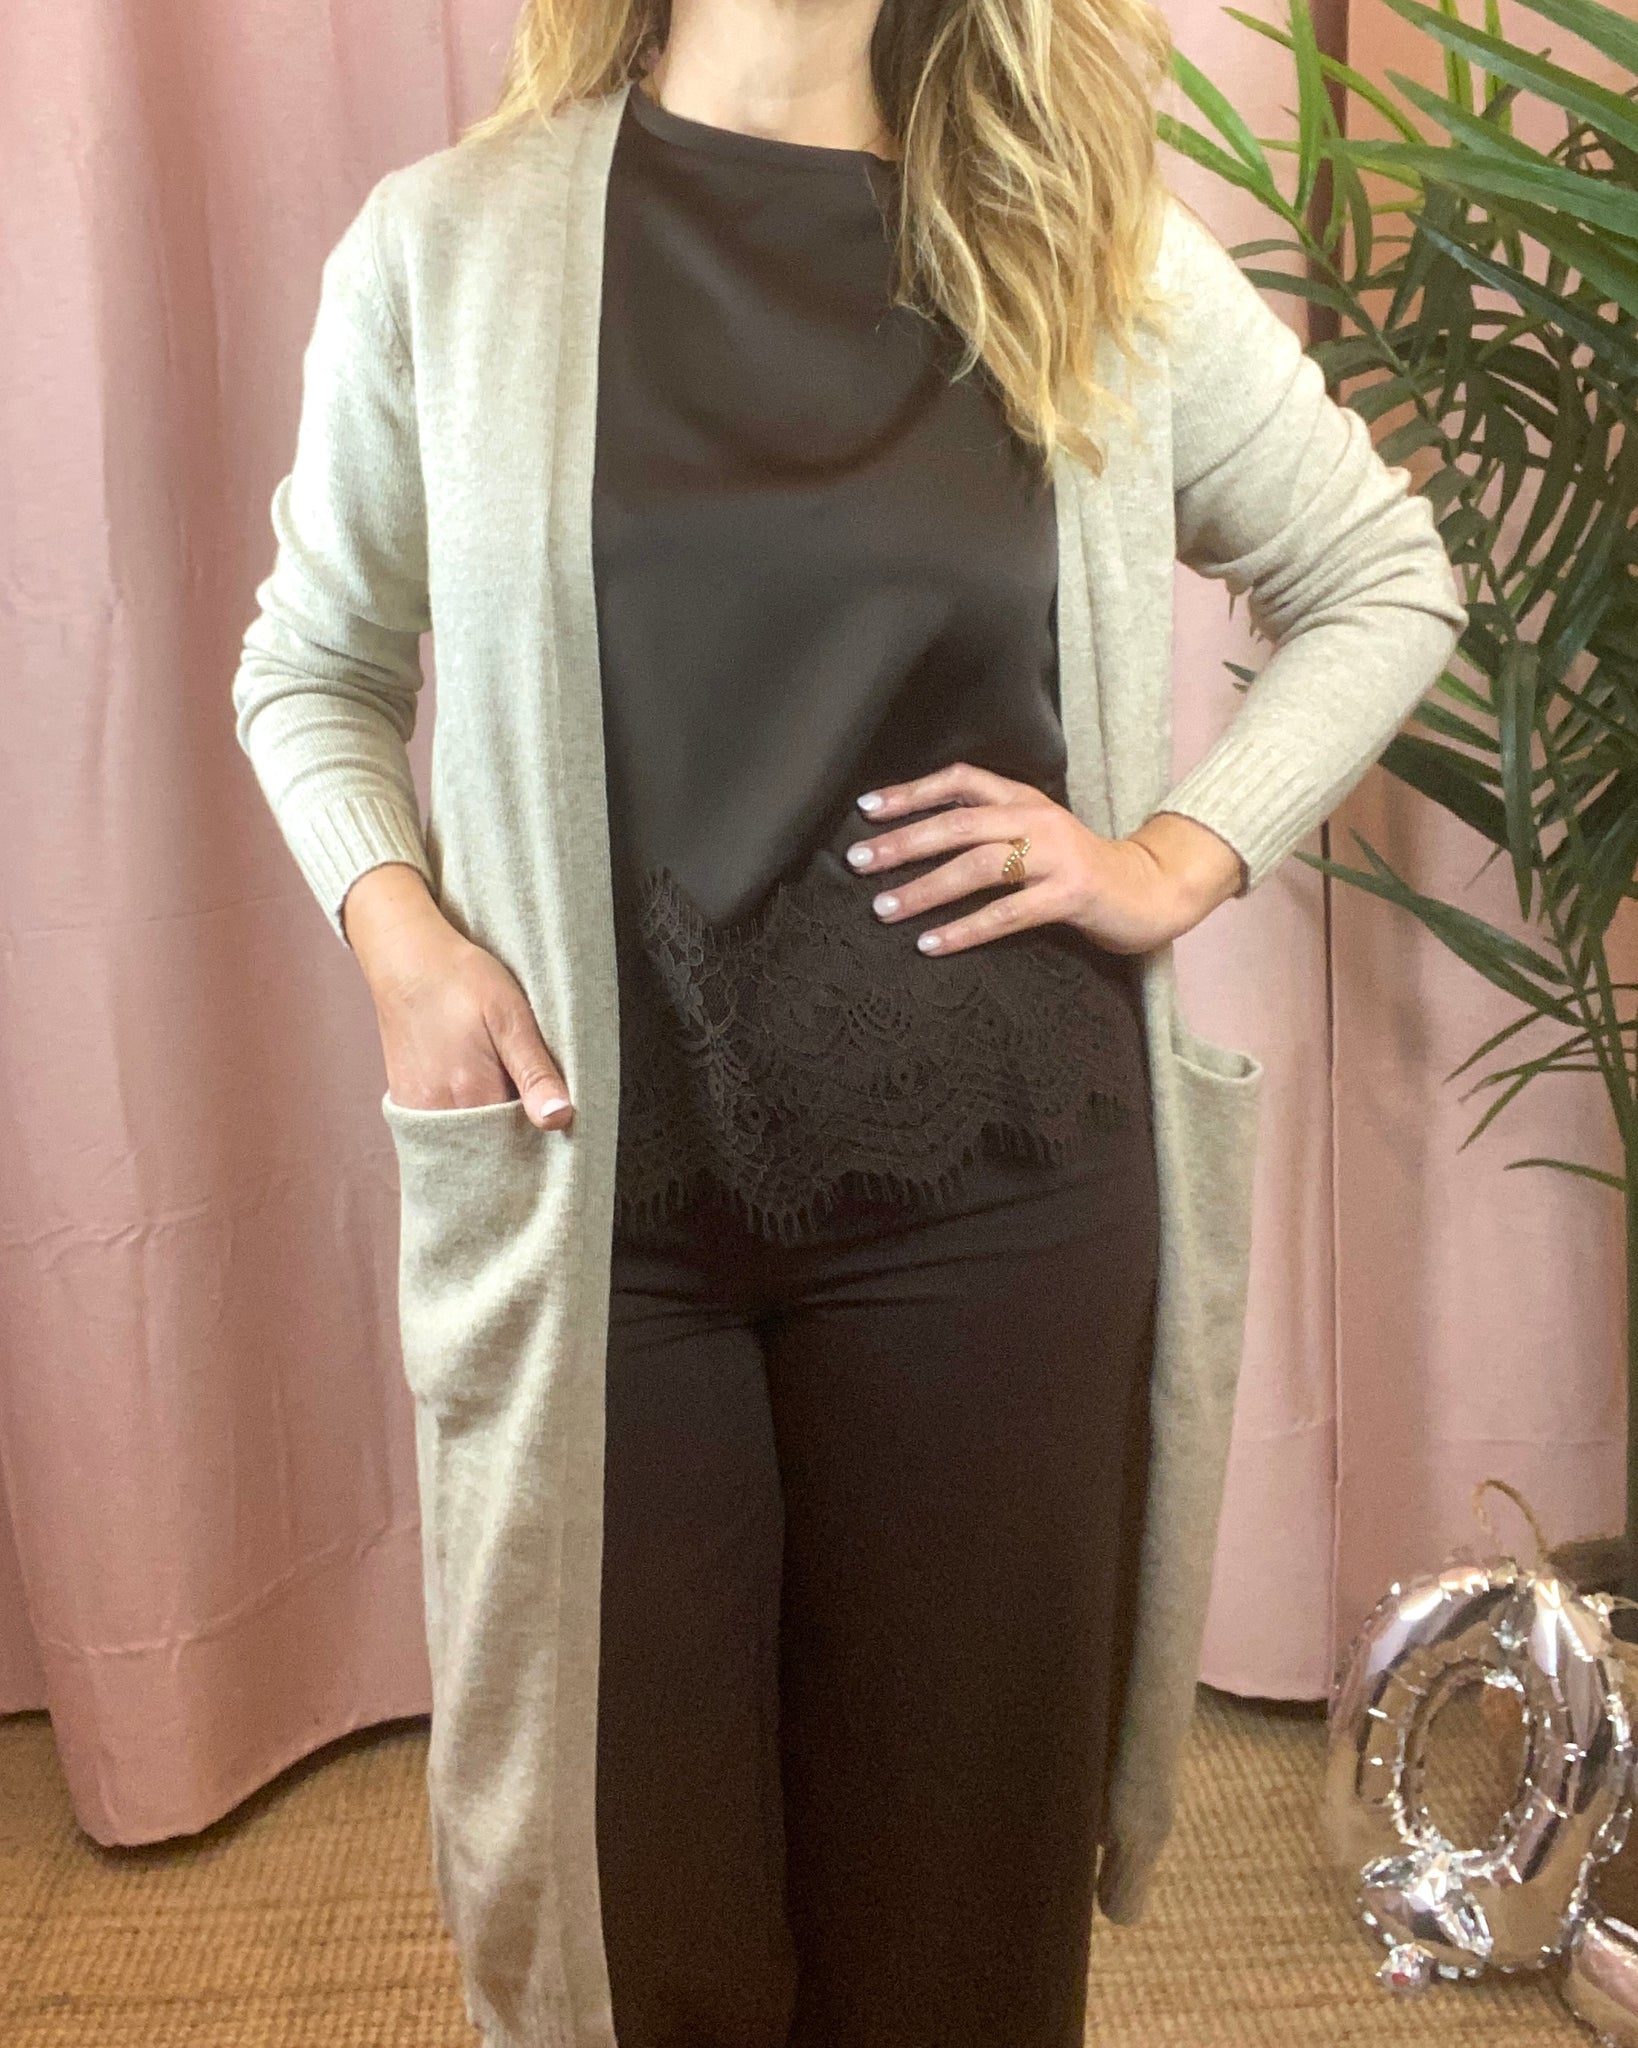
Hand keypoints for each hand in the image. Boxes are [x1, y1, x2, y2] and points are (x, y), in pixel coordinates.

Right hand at [341, 863, 573, 1128]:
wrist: (405, 959)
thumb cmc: (461, 980)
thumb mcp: (511, 1018)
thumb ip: (534, 1073)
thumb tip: (560, 1120)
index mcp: (473, 1096)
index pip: (517, 1148)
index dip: (541, 1145)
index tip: (557, 1129)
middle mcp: (441, 1114)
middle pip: (489, 1152)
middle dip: (516, 1145)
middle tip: (537, 1117)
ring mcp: (418, 1110)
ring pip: (466, 1144)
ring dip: (490, 1137)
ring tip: (510, 1107)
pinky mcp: (406, 1101)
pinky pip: (443, 1133)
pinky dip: (465, 1129)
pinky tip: (481, 1104)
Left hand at [844, 763, 1247, 955]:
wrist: (1150, 891)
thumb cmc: (1079, 868)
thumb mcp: (1035, 835)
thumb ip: (989, 830)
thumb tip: (916, 840)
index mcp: (1024, 799)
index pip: (960, 781)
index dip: (911, 793)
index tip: (865, 809)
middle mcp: (1037, 820)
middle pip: (959, 823)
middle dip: (903, 842)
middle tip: (858, 862)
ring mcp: (1056, 856)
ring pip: (978, 866)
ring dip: (925, 889)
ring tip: (884, 908)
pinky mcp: (1070, 895)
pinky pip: (1008, 913)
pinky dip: (965, 929)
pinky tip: (930, 944)